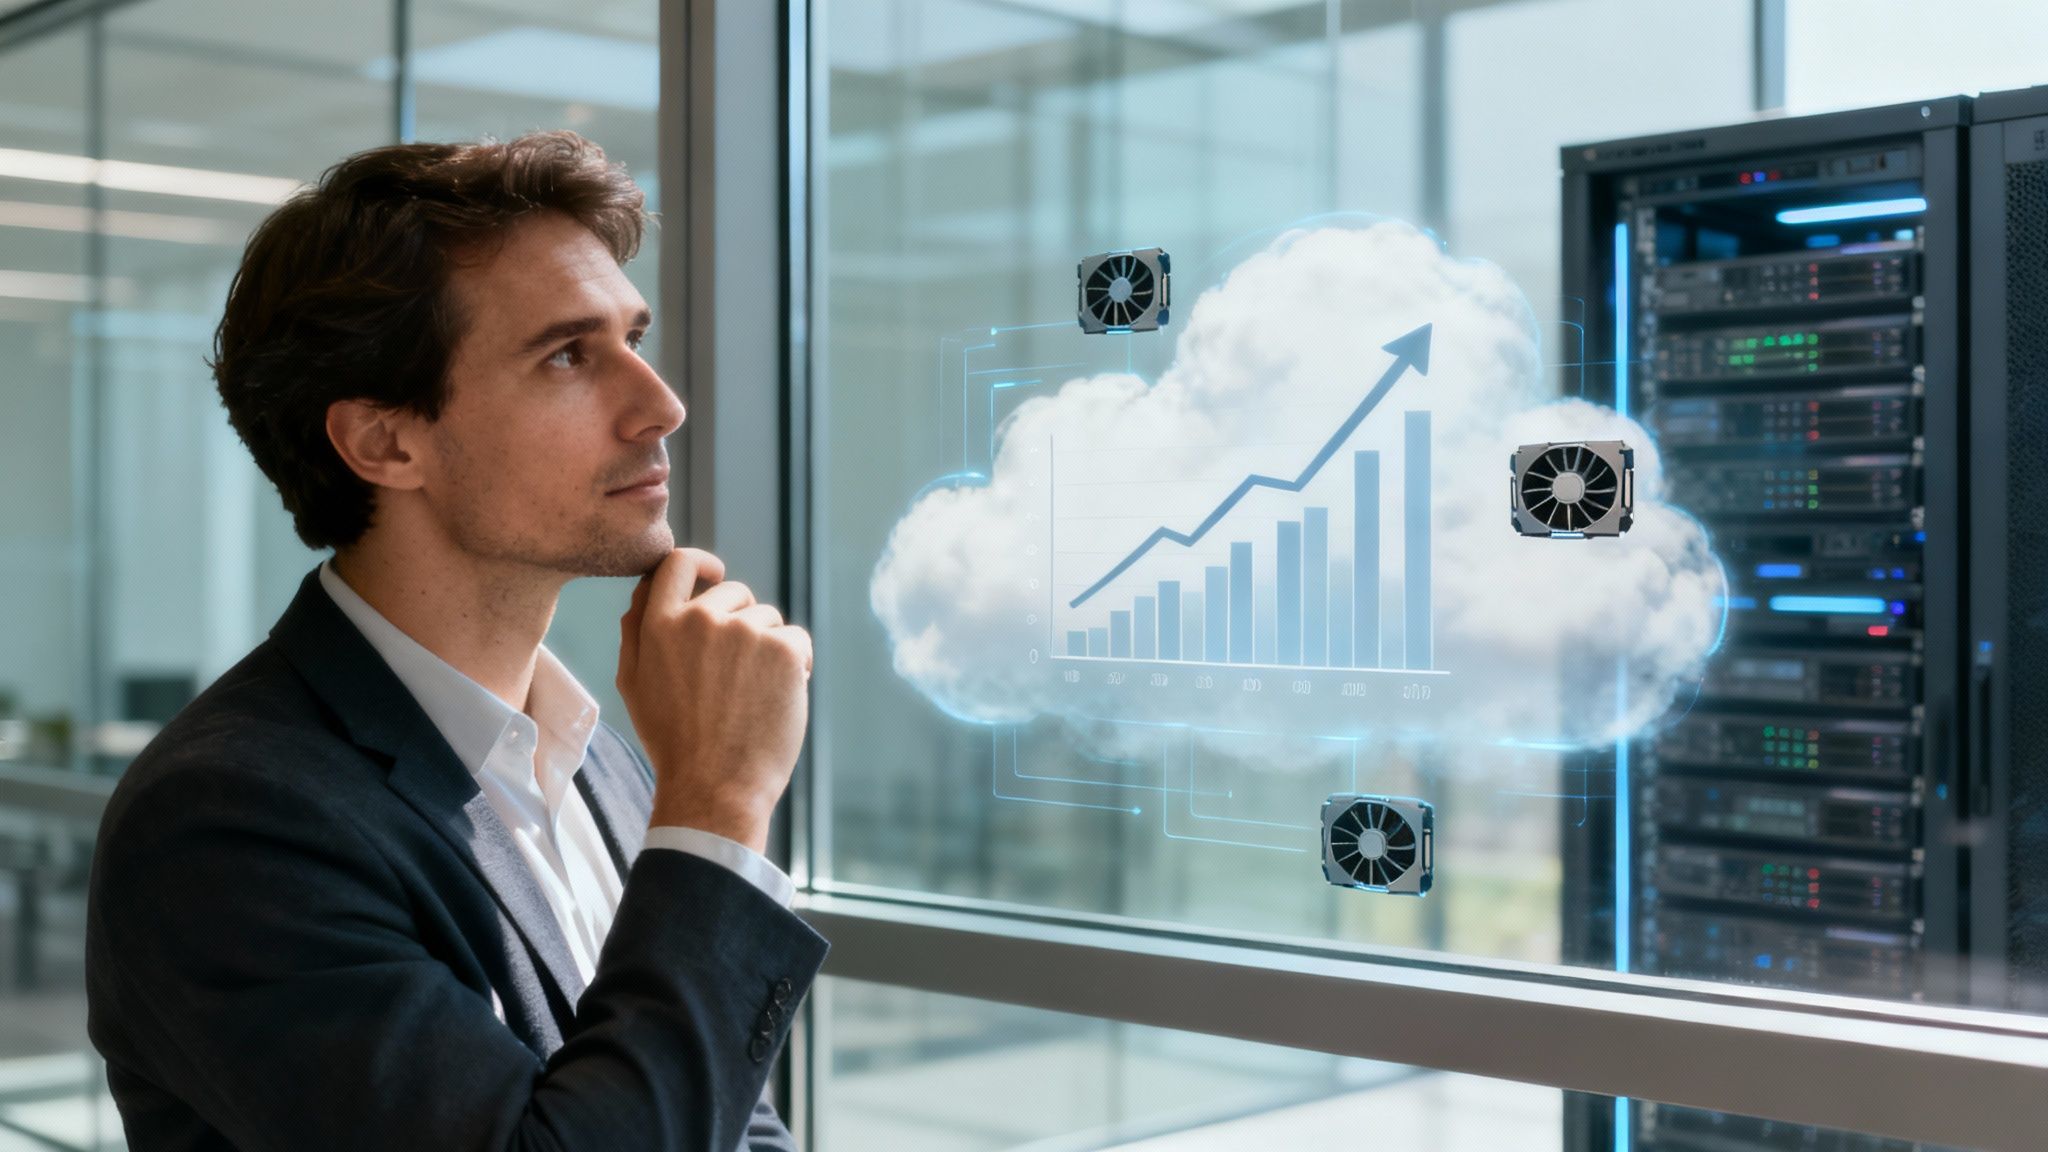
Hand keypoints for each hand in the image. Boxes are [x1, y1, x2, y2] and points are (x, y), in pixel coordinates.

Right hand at [617, 548, 812, 852]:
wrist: (715, 787)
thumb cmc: (673, 741)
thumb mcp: (634, 684)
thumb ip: (637, 631)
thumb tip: (647, 589)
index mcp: (658, 624)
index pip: (677, 562)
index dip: (701, 564)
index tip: (716, 575)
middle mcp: (700, 619)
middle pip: (733, 593)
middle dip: (740, 623)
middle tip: (735, 676)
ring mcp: (744, 631)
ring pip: (768, 619)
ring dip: (767, 648)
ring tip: (752, 695)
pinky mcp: (783, 648)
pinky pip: (797, 640)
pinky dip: (796, 664)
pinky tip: (778, 698)